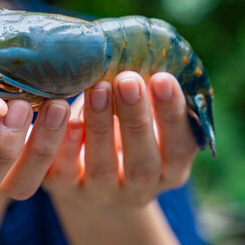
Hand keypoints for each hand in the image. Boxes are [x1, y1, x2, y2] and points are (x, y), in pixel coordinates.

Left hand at [44, 71, 198, 206]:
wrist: (91, 184)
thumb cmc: (125, 135)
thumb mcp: (145, 121)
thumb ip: (149, 98)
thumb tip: (146, 51)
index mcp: (169, 170)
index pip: (180, 149)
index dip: (172, 116)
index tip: (163, 78)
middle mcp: (138, 188)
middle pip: (142, 162)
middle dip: (135, 118)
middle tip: (128, 80)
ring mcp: (101, 193)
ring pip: (102, 167)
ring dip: (100, 126)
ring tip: (98, 88)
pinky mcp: (65, 189)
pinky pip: (64, 172)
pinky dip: (65, 145)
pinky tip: (64, 114)